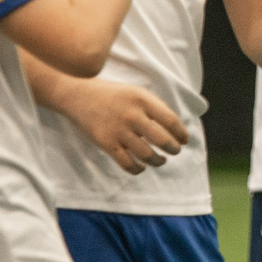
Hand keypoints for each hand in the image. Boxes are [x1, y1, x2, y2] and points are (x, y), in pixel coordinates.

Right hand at [56, 75, 186, 172]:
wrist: (77, 96)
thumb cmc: (112, 95)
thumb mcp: (136, 92)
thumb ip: (155, 107)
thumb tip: (175, 127)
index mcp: (143, 99)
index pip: (171, 120)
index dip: (181, 133)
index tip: (184, 140)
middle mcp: (132, 115)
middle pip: (162, 140)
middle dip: (173, 149)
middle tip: (175, 151)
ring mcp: (119, 130)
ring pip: (147, 155)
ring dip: (158, 161)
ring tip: (161, 160)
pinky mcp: (106, 143)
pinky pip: (127, 164)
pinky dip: (138, 169)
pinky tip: (142, 167)